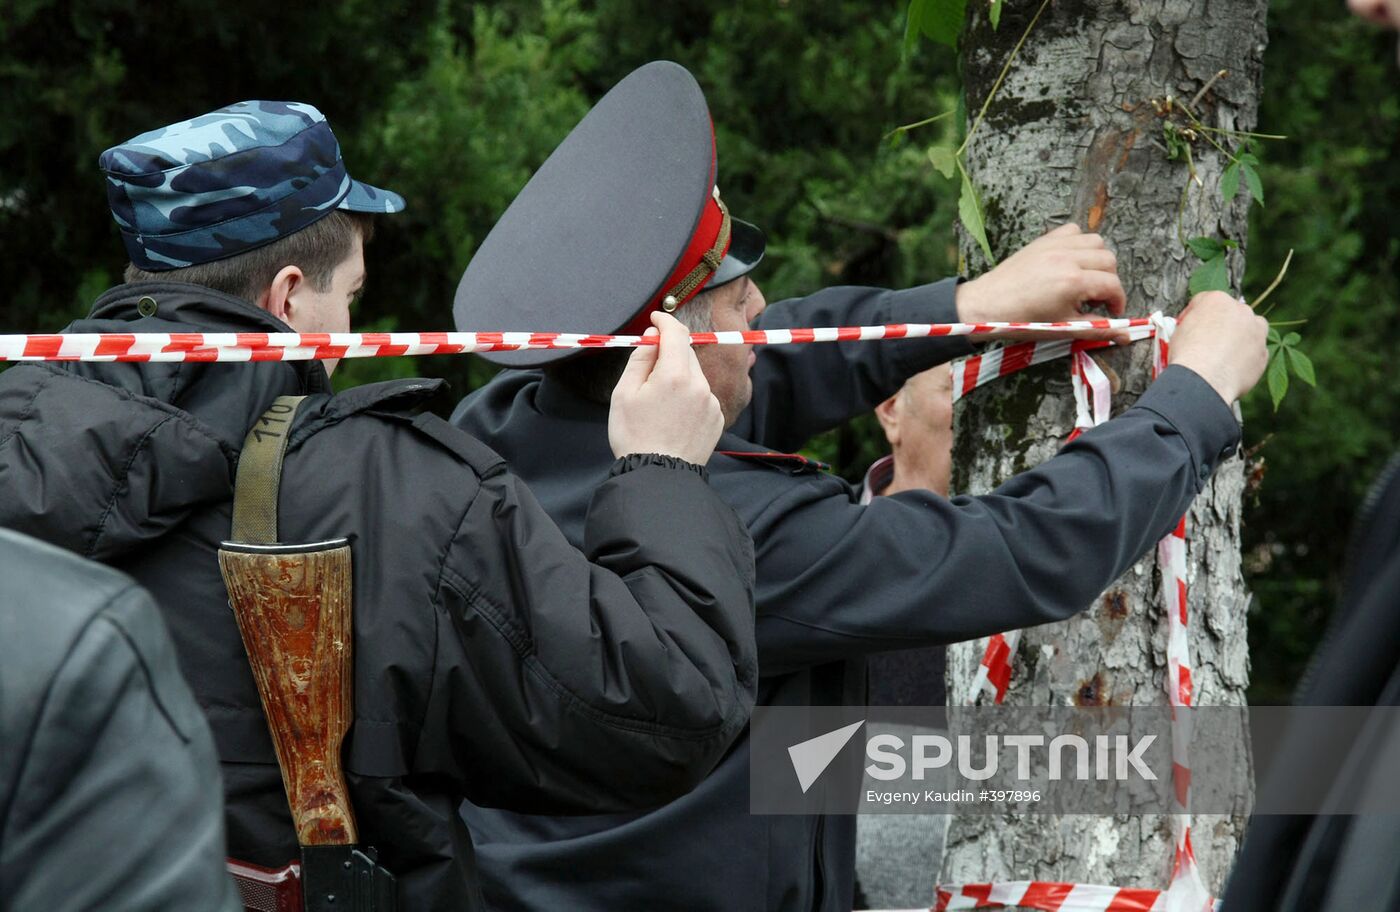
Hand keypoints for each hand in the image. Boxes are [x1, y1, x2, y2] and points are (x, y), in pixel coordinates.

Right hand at [608, 312, 724, 464]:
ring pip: (695, 375)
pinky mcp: (717, 418)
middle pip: (686, 353)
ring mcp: (711, 403)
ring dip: (679, 376)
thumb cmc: (635, 436)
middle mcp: (700, 385)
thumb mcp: (624, 393)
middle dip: (669, 352)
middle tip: (648, 368)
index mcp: (675, 375)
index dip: (665, 321)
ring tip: (659, 401)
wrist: (658, 476)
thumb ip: (640, 358)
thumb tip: (653, 337)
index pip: (676, 333)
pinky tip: (673, 415)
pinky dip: (689, 395)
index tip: (655, 319)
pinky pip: (702, 395)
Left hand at [955, 223, 1128, 342]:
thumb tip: (1125, 336)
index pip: (1112, 285)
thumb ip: (1096, 329)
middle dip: (1109, 281)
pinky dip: (1079, 243)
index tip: (1112, 312)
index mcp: (1072, 281)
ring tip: (1086, 279)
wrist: (987, 305)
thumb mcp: (1062, 328)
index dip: (1118, 301)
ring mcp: (1055, 245)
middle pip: (1109, 261)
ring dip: (1098, 260)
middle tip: (1096, 299)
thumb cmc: (1022, 320)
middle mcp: (1067, 257)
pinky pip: (1074, 231)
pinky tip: (1072, 261)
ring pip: (1096, 242)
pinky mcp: (1044, 240)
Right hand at [1167, 292, 1268, 403]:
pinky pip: (1255, 353)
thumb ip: (1192, 323)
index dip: (1194, 315)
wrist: (1205, 379)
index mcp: (1217, 300)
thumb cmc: (1188, 354)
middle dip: (1222, 325)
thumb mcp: (1179, 331)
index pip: (1205, 301)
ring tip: (1224, 355)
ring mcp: (1257, 332)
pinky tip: (1231, 369)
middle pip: (1232, 313)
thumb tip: (1194, 330)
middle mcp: (1242, 311)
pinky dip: (1245, 358)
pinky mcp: (1263, 354)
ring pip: (1251, 330)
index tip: (1188, 327)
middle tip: (1208, 342)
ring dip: (1241, 338)